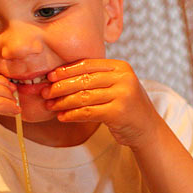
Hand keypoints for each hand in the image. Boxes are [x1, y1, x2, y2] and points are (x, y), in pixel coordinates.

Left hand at [43, 59, 159, 147]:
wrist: (146, 128)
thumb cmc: (125, 106)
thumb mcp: (115, 86)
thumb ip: (95, 78)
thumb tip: (59, 77)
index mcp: (120, 67)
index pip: (88, 64)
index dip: (66, 70)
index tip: (50, 76)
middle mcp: (123, 78)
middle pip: (84, 79)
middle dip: (61, 86)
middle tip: (45, 93)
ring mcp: (122, 95)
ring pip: (84, 96)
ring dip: (63, 102)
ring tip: (50, 106)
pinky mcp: (118, 112)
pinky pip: (88, 112)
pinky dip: (72, 114)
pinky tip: (62, 116)